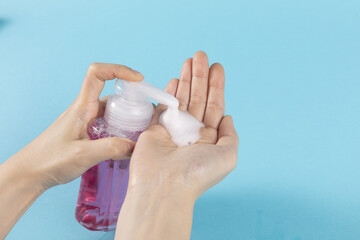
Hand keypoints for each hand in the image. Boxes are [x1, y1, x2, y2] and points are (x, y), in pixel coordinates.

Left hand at [7, 63, 143, 189]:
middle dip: (132, 100)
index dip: (119, 70)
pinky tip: (126, 144)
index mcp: (82, 106)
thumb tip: (137, 146)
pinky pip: (109, 124)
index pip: (98, 74)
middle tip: (147, 116)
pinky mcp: (88, 132)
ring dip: (127, 117)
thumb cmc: (50, 159)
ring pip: (113, 111)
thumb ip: (111, 149)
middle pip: (113, 94)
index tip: (138, 80)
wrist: (31, 172)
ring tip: (140, 132)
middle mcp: (86, 109)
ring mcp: (87, 121)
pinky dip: (121, 130)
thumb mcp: (83, 154)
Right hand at [115, 51, 238, 239]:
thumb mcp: (227, 156)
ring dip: (186, 78)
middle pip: (198, 97)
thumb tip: (227, 117)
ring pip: (182, 98)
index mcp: (209, 138)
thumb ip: (230, 136)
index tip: (217, 67)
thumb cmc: (196, 174)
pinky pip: (163, 105)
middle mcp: (192, 132)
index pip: (215, 106)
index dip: (217, 86)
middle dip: (200, 76)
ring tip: (190, 59)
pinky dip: (169, 91)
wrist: (163, 186)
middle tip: (201, 55)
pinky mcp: (155, 128)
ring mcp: (173, 129)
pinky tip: (175, 78)